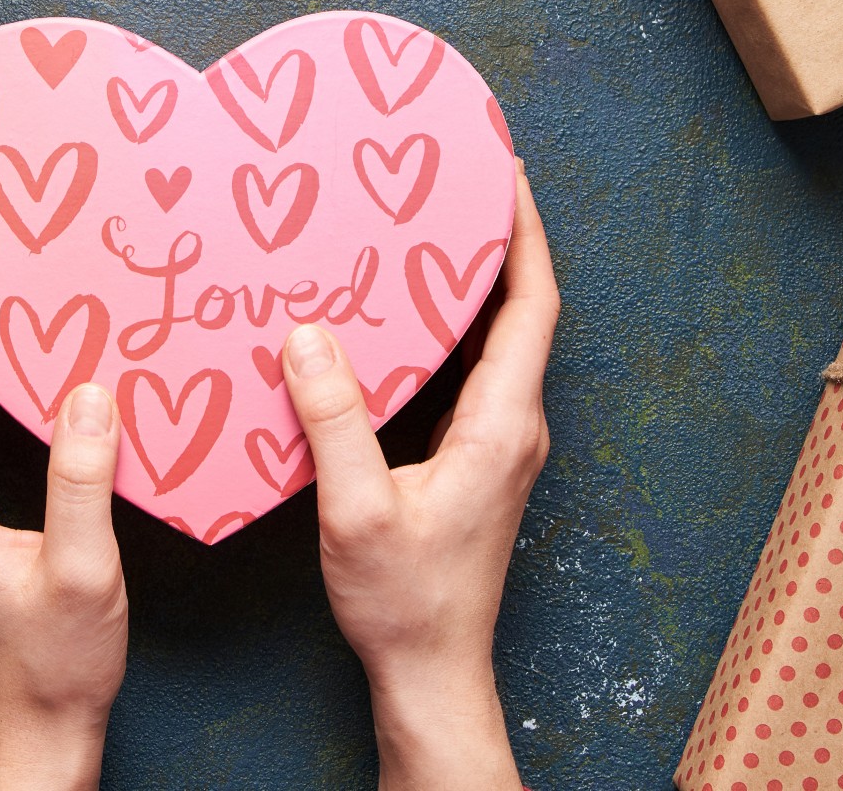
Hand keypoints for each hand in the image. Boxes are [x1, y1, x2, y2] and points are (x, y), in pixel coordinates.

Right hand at [280, 161, 556, 790]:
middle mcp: (513, 426)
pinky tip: (393, 320)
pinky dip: (442, 333)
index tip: (505, 175)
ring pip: (493, 344)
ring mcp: (497, 445)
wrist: (430, 668)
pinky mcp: (473, 462)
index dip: (523, 235)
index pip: (531, 306)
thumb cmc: (403, 600)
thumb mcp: (356, 509)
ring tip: (420, 231)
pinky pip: (465, 376)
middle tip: (454, 183)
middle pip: (518, 312)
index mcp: (501, 425)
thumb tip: (310, 335)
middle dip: (493, 242)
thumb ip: (335, 420)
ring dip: (466, 286)